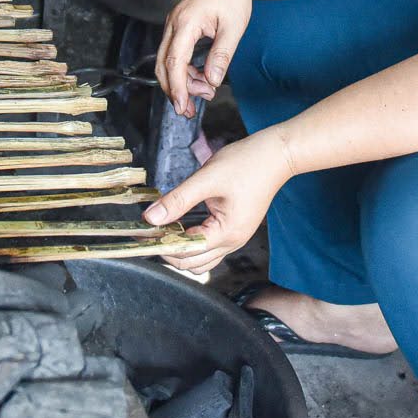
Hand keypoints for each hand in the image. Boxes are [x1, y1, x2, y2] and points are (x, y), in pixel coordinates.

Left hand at [144, 129, 293, 274]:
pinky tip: (180, 226)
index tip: (141, 233)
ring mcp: (236, 237)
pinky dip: (192, 242)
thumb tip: (150, 217)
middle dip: (168, 251)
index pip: (185, 253)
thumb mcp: (206, 179)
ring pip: (201, 259)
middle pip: (192, 263)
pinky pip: (209, 246)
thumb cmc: (246, 163)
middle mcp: (233, 242)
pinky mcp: (235, 228)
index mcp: (226, 233)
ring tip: (162, 230)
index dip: (161, 244)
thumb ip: (177, 200)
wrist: (277, 154)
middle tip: (148, 232)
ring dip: (180, 250)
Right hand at [156, 0, 258, 115]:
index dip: (176, 87)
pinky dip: (184, 69)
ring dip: (181, 81)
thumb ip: (222, 55)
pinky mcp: (178, 26)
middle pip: (163, 64)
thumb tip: (212, 81)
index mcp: (186, 22)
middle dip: (174, 90)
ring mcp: (173, 24)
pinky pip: (173, 52)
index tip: (182, 106)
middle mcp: (173, 22)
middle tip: (189, 110)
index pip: (174, 61)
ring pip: (167, 60)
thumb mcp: (234, 28)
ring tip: (206, 92)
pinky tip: (200, 78)